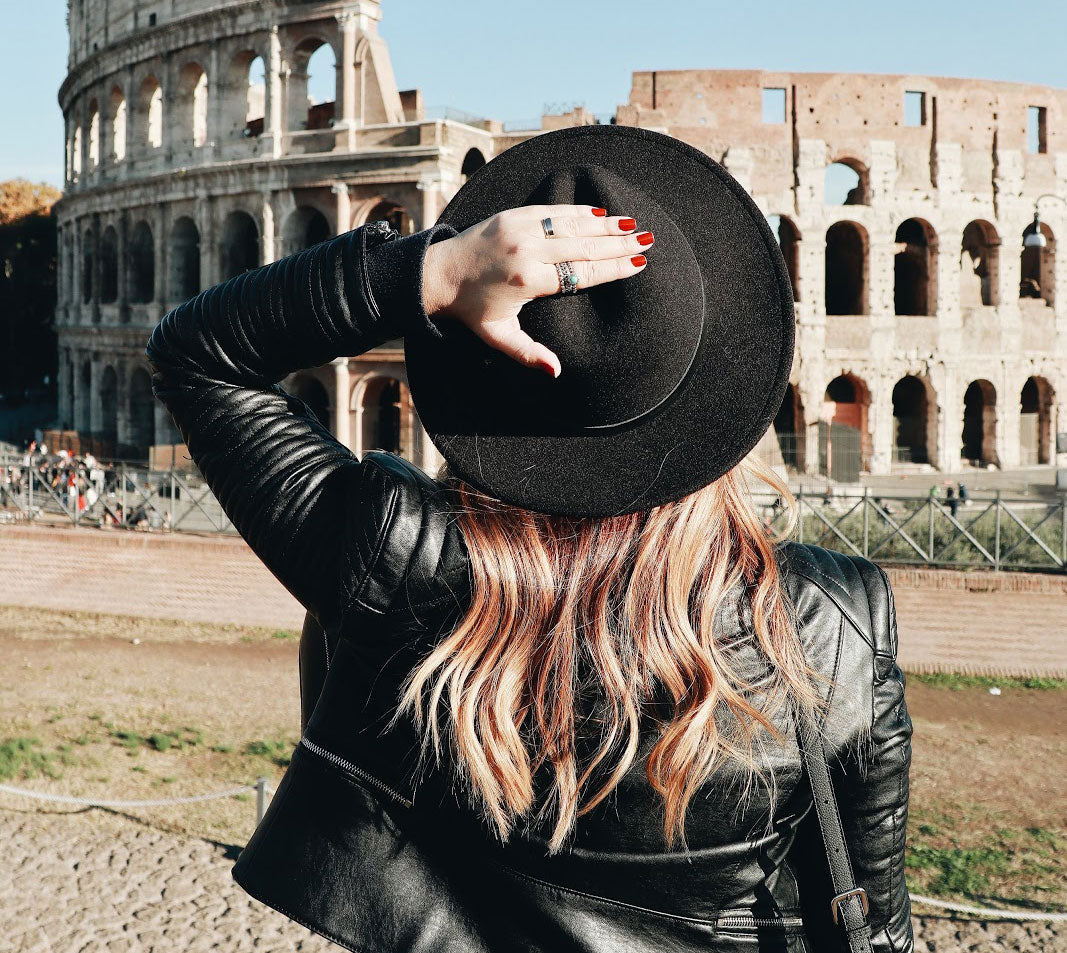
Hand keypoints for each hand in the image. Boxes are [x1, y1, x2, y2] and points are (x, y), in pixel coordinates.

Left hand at [421, 205, 651, 376]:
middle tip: (646, 241)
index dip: (611, 269)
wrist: (438, 274)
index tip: (636, 265)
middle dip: (618, 243)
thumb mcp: (498, 336)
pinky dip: (578, 211)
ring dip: (605, 225)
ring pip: (572, 225)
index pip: (581, 274)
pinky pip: (553, 210)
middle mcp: (528, 250)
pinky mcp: (514, 214)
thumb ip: (528, 353)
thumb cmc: (471, 310)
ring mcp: (521, 228)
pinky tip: (600, 213)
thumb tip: (556, 372)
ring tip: (633, 225)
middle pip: (583, 246)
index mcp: (528, 281)